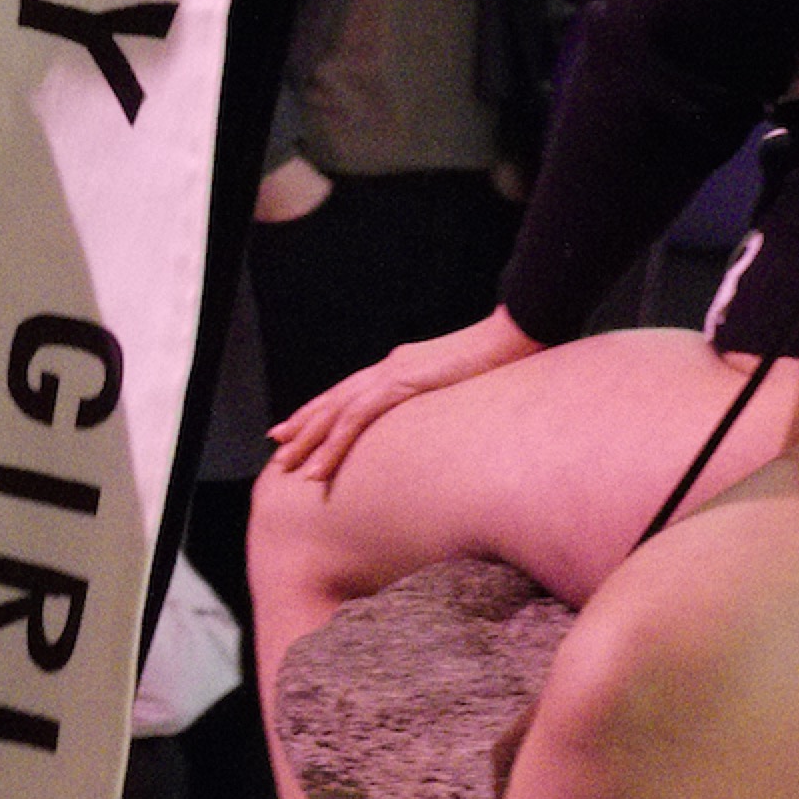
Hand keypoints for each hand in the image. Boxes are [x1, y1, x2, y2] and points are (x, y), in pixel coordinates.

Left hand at [264, 308, 542, 482]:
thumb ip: (453, 404)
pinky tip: (319, 464)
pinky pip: (357, 418)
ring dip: (310, 441)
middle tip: (278, 446)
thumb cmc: (506, 362)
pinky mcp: (402, 381)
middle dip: (304, 424)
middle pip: (335, 400)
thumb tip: (456, 427)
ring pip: (337, 412)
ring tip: (287, 464)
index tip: (303, 428)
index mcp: (404, 368)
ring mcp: (393, 372)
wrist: (520, 334)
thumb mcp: (470, 389)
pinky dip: (334, 442)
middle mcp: (391, 368)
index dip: (326, 410)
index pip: (354, 393)